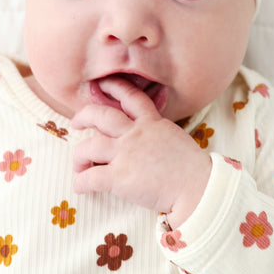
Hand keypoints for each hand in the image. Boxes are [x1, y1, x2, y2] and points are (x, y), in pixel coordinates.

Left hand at [71, 77, 211, 226]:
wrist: (198, 188)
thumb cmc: (192, 169)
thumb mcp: (175, 138)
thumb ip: (157, 133)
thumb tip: (147, 139)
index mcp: (152, 123)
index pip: (131, 97)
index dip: (115, 88)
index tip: (104, 85)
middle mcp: (136, 134)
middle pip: (101, 116)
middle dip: (83, 116)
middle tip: (75, 123)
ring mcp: (126, 154)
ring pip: (88, 146)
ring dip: (78, 156)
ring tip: (78, 165)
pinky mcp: (120, 177)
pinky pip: (90, 178)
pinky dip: (80, 183)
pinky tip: (81, 188)